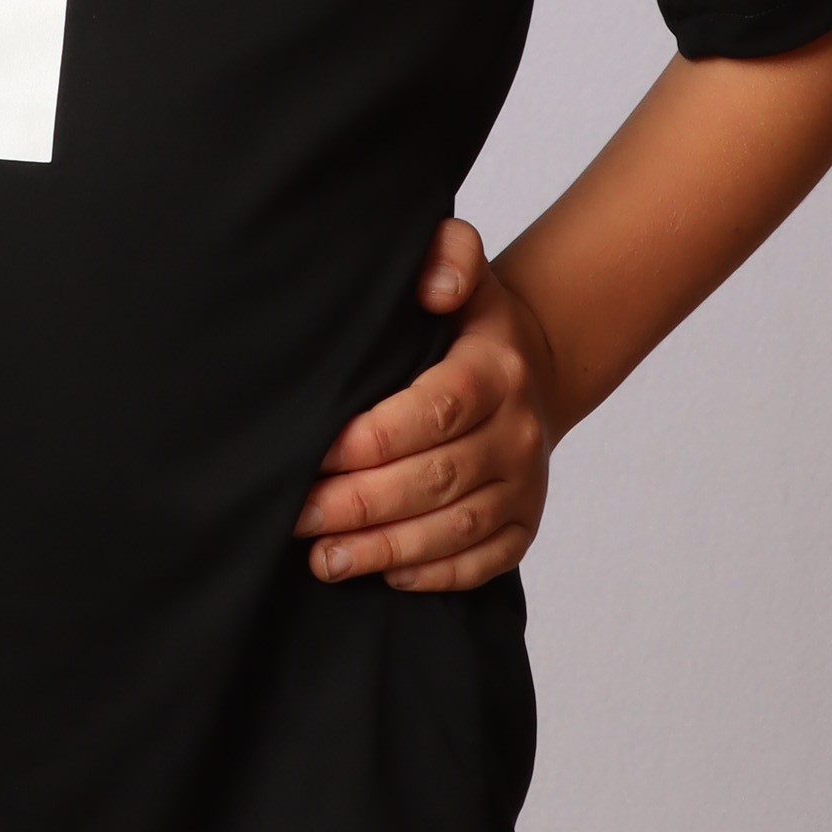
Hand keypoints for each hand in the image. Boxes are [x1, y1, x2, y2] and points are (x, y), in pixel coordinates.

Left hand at [293, 219, 559, 594]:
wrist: (533, 370)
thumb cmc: (470, 326)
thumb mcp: (464, 273)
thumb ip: (447, 256)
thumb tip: (434, 289)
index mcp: (495, 371)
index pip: (437, 409)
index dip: (375, 437)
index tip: (318, 452)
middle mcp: (517, 432)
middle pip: (438, 477)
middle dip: (361, 502)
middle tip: (297, 515)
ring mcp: (525, 484)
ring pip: (456, 528)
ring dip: (386, 548)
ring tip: (322, 558)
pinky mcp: (525, 526)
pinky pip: (483, 562)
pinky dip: (435, 575)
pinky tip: (383, 575)